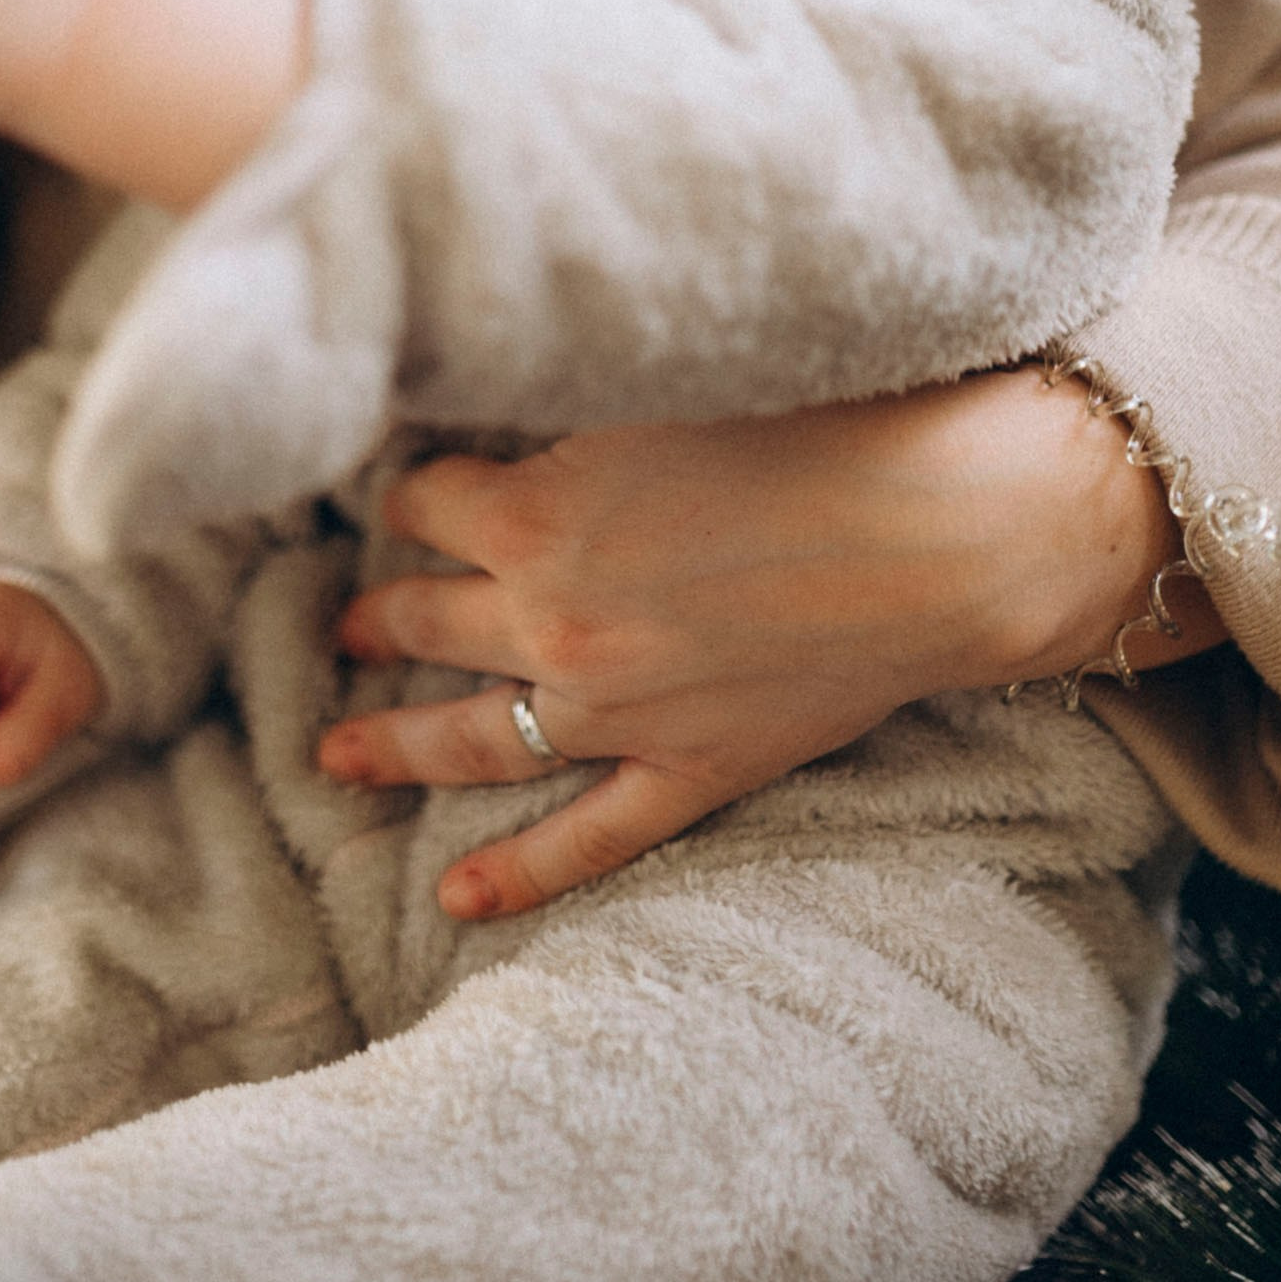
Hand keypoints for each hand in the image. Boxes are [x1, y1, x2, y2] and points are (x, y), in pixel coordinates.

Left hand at [320, 370, 1223, 919]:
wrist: (949, 528)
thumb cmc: (825, 422)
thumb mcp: (669, 385)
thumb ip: (573, 406)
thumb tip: (499, 384)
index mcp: (535, 512)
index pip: (421, 500)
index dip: (405, 491)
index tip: (397, 490)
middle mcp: (552, 620)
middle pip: (428, 617)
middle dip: (378, 617)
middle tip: (341, 624)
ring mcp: (617, 711)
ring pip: (472, 736)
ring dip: (394, 744)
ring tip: (330, 755)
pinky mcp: (690, 771)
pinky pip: (584, 838)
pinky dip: (516, 873)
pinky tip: (452, 897)